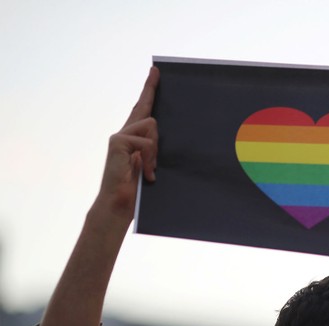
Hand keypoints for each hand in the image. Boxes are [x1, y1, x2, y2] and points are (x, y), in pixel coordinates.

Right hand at [95, 66, 159, 222]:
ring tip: (150, 168)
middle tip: (156, 70)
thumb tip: (163, 136)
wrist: (119, 204)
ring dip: (156, 149)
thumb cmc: (137, 189)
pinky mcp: (118, 141)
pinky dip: (150, 158)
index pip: (142, 110)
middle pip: (144, 108)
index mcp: (133, 137)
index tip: (154, 72)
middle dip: (150, 89)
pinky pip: (146, 141)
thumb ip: (154, 149)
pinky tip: (146, 174)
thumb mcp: (151, 165)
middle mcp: (124, 132)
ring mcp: (119, 136)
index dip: (148, 91)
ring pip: (152, 126)